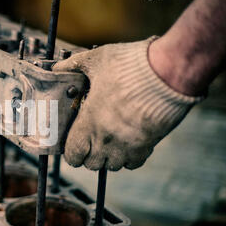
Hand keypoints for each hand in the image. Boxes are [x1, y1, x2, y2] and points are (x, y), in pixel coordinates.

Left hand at [52, 37, 203, 170]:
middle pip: (91, 164)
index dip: (71, 152)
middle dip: (88, 155)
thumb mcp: (95, 60)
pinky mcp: (148, 145)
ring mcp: (128, 145)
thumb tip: (57, 67)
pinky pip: (134, 163)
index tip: (73, 144)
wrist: (168, 72)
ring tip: (109, 140)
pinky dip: (129, 157)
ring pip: (113, 166)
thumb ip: (73, 65)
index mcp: (89, 122)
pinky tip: (128, 141)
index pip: (73, 154)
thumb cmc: (130, 66)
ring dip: (108, 156)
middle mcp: (106, 139)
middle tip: (90, 140)